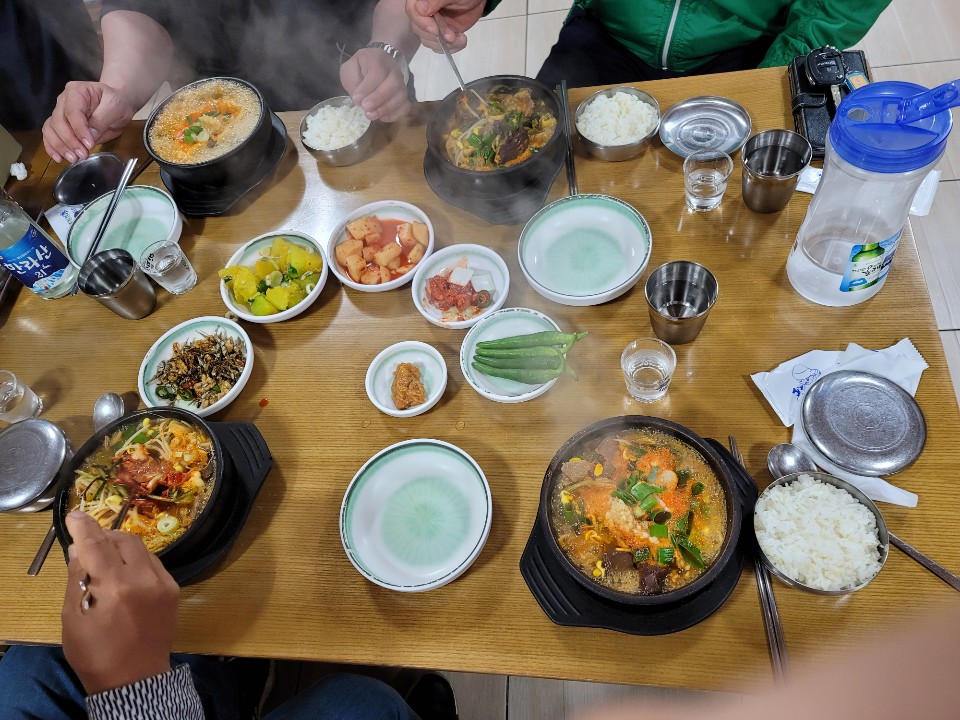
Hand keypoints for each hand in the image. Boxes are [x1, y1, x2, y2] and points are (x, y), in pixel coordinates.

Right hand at [42, 82, 136, 162]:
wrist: (116, 103)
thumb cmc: (116, 102)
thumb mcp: (115, 107)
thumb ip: (102, 119)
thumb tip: (90, 136)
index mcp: (76, 91)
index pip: (73, 112)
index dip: (79, 129)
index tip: (89, 144)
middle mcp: (63, 100)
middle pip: (58, 121)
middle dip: (70, 141)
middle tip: (82, 155)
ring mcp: (60, 112)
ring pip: (51, 129)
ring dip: (60, 146)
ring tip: (73, 159)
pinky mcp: (60, 125)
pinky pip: (50, 135)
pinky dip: (52, 147)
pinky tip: (58, 158)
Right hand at [61, 511, 178, 695]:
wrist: (135, 679)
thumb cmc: (96, 653)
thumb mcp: (73, 618)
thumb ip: (77, 579)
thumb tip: (80, 549)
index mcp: (115, 588)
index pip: (97, 545)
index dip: (84, 527)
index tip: (75, 515)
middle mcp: (144, 579)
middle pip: (124, 540)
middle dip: (104, 536)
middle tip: (89, 544)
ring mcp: (164, 583)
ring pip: (142, 549)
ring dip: (121, 547)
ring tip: (105, 561)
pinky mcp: (174, 589)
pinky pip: (153, 563)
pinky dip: (137, 561)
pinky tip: (125, 574)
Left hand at [341, 48, 412, 121]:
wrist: (376, 66)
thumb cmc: (360, 68)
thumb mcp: (350, 69)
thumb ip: (352, 81)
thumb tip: (359, 99)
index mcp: (378, 58)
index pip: (378, 71)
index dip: (367, 87)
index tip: (356, 99)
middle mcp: (394, 69)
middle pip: (394, 83)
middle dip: (378, 98)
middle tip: (365, 108)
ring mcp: (402, 83)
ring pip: (402, 96)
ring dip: (386, 109)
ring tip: (371, 115)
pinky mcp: (405, 96)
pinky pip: (406, 107)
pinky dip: (395, 115)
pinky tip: (382, 117)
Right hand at [405, 0, 484, 51]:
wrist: (476, 2)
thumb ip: (436, 0)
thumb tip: (420, 9)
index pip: (412, 11)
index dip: (422, 23)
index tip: (435, 30)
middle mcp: (422, 11)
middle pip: (418, 28)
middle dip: (436, 36)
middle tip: (452, 35)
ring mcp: (430, 23)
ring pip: (427, 39)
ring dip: (444, 44)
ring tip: (460, 38)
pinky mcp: (438, 34)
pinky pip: (437, 46)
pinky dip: (449, 48)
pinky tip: (459, 41)